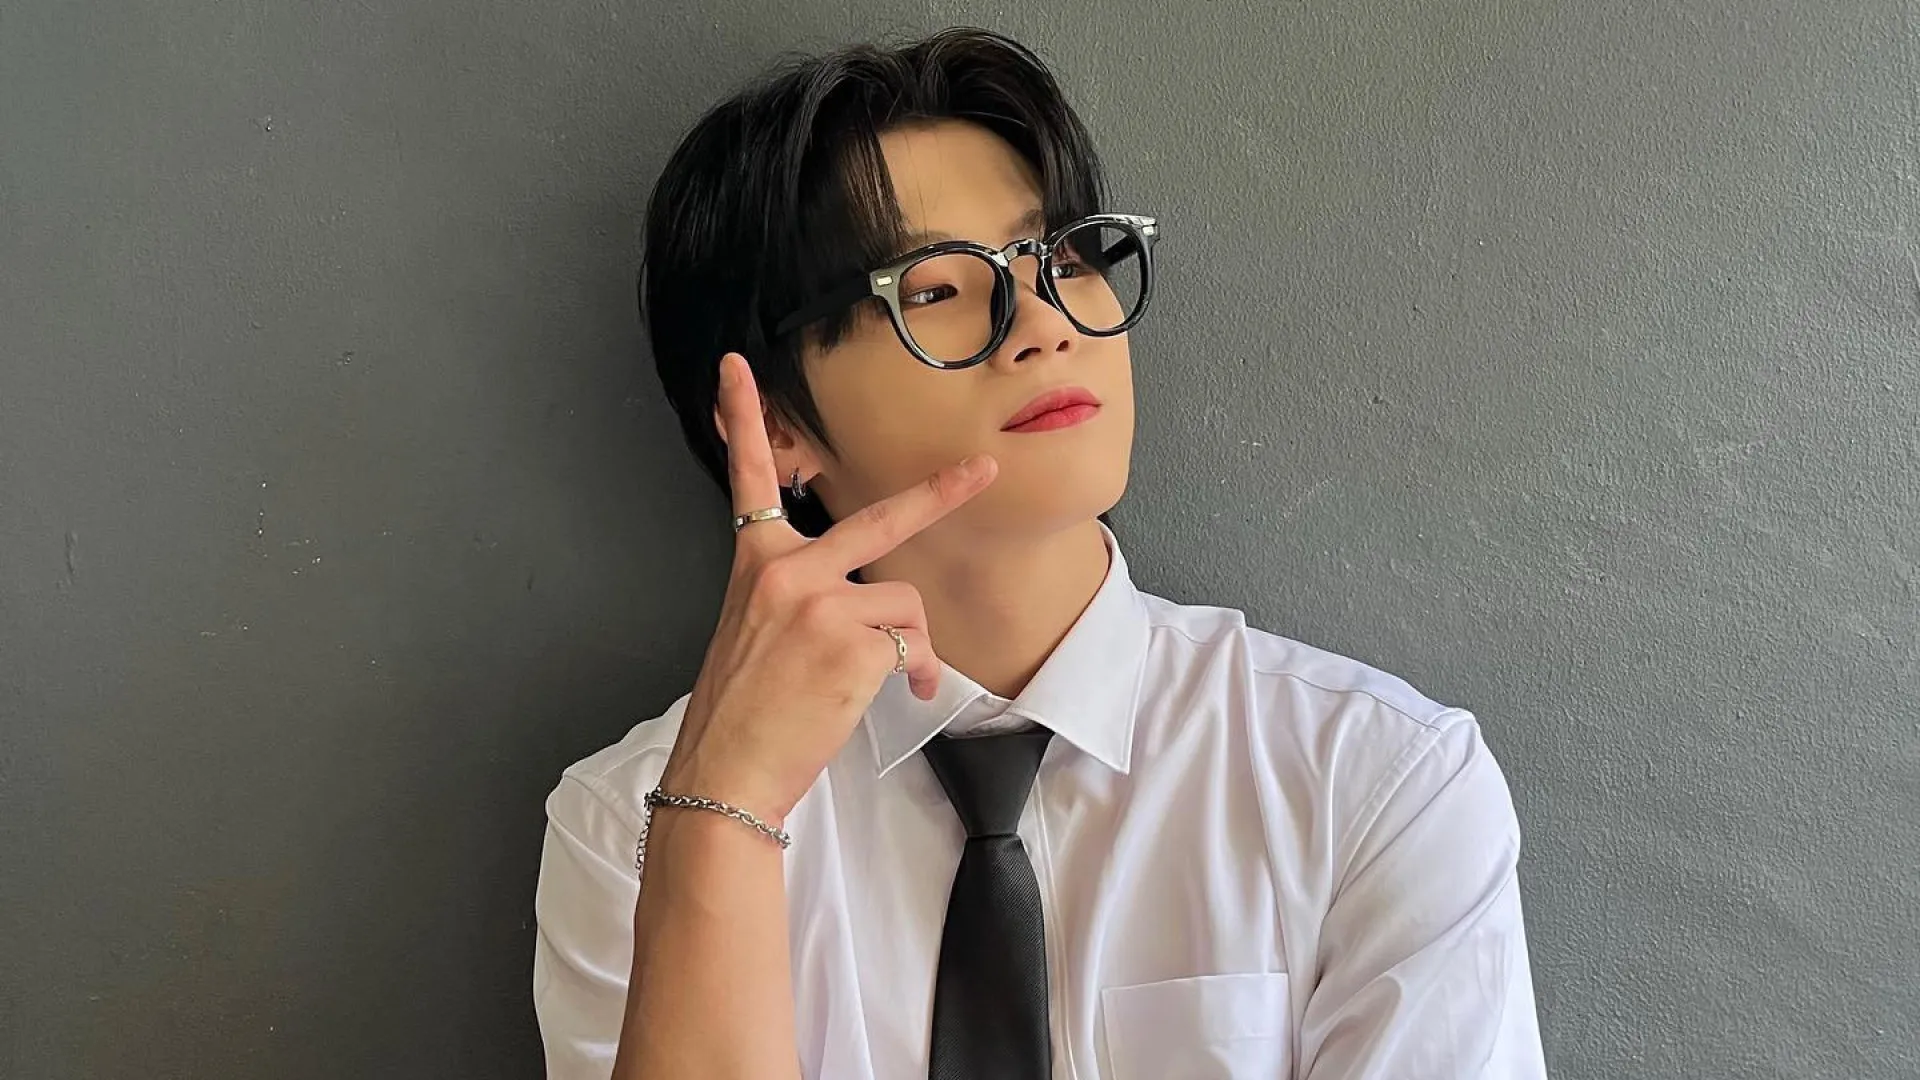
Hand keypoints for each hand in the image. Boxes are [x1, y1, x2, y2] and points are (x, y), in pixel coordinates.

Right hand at [657, 352, 996, 825]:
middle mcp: (786, 571)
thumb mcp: (750, 631)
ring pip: (905, 603)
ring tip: (892, 681)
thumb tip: (868, 611)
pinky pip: (912, 643)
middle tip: (983, 470)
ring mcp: (821, 602)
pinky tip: (889, 696)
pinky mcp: (853, 640)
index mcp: (755, 564)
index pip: (747, 478)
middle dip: (940, 494)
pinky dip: (913, 673)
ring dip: (912, 646)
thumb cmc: (741, 712)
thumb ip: (796, 595)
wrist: (725, 771)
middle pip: (878, 519)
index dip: (743, 418)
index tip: (734, 368)